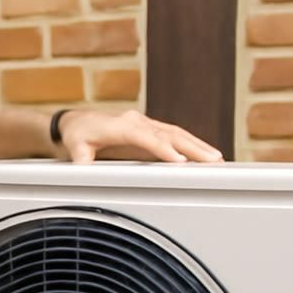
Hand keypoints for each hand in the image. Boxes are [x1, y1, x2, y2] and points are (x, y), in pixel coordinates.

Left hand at [57, 109, 222, 164]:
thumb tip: (84, 171)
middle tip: (213, 160)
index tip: (180, 160)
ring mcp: (146, 124)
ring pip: (176, 133)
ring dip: (198, 145)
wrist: (77, 122)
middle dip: (192, 147)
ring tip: (217, 158)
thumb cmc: (77, 135)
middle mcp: (137, 121)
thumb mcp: (75, 149)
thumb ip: (81, 161)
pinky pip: (174, 136)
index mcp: (120, 125)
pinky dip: (192, 144)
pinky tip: (205, 154)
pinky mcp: (151, 130)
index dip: (163, 148)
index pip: (146, 137)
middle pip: (169, 134)